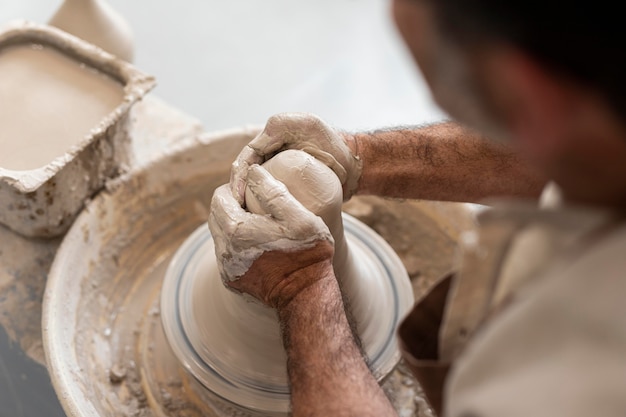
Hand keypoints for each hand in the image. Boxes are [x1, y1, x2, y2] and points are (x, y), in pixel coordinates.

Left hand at [208, 165, 334, 307]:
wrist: (306, 295)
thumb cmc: (307, 253)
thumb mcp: (298, 217)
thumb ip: (273, 191)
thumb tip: (253, 171)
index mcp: (236, 230)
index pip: (220, 196)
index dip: (235, 187)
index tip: (254, 188)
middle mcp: (224, 250)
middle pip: (216, 215)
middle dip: (231, 204)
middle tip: (255, 202)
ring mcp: (227, 268)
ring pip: (219, 235)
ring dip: (233, 224)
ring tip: (258, 222)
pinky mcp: (232, 280)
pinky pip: (226, 254)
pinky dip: (237, 244)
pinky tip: (259, 243)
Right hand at [230, 113, 361, 204]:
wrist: (353, 164)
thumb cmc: (335, 144)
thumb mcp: (311, 125)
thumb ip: (285, 124)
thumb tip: (262, 137)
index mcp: (272, 134)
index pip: (247, 156)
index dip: (240, 175)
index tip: (238, 194)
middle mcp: (270, 150)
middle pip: (246, 171)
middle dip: (238, 189)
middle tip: (237, 209)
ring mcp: (276, 167)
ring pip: (253, 184)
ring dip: (246, 199)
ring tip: (243, 217)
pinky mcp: (283, 182)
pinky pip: (266, 193)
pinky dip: (259, 204)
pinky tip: (256, 218)